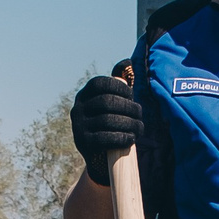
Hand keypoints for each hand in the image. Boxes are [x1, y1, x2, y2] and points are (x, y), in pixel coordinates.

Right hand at [70, 70, 140, 186]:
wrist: (100, 155)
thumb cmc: (111, 123)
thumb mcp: (113, 103)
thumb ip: (119, 83)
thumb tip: (127, 62)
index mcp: (84, 95)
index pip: (100, 84)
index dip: (119, 88)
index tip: (132, 96)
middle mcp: (77, 109)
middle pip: (106, 102)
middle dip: (129, 108)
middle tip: (140, 115)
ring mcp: (78, 127)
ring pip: (108, 120)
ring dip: (129, 124)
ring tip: (139, 128)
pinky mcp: (83, 143)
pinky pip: (104, 138)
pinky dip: (122, 137)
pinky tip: (131, 138)